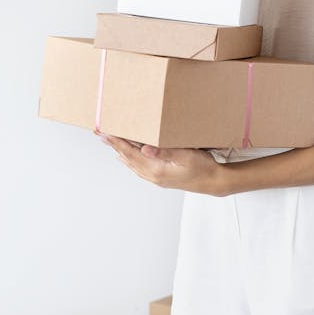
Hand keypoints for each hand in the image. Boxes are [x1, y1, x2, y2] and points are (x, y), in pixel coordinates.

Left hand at [97, 132, 226, 195]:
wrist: (213, 182)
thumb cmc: (203, 167)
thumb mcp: (186, 156)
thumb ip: (165, 152)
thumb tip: (145, 149)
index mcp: (156, 169)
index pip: (130, 153)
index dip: (117, 141)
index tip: (105, 132)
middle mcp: (152, 175)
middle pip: (127, 158)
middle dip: (113, 144)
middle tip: (100, 133)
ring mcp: (155, 178)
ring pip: (131, 163)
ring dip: (119, 151)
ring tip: (109, 141)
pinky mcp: (160, 177)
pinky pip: (138, 167)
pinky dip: (129, 159)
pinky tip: (126, 156)